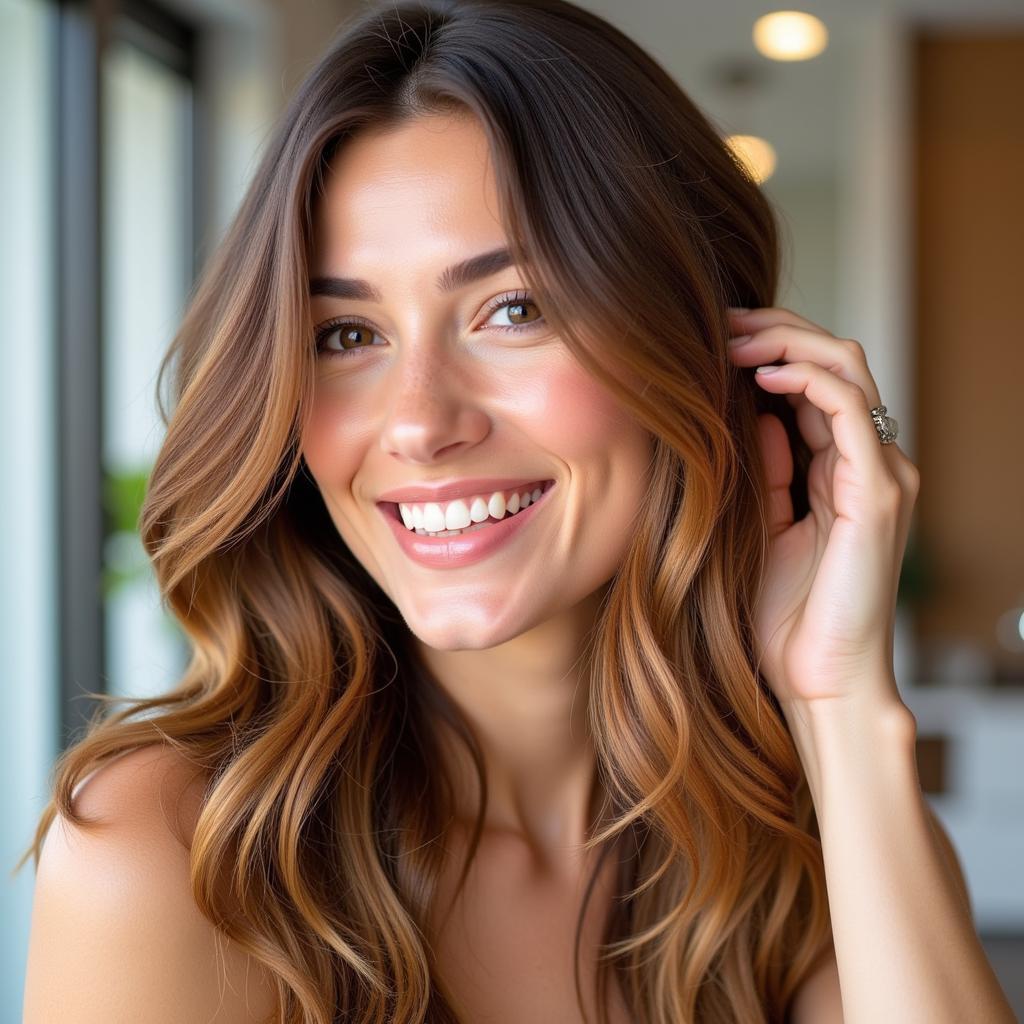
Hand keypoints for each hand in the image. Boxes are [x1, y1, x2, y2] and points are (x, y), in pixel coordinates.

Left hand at [726, 307, 919, 712]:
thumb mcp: (763, 525)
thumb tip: (755, 415)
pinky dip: (807, 378)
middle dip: (776, 330)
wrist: (817, 681)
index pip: (814, 382)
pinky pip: (850, 409)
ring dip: (787, 340)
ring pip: (848, 369)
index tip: (710, 338)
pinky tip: (761, 372)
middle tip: (718, 321)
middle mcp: (869, 463)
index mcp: (841, 470)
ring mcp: (881, 474)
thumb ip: (768, 470)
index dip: (767, 349)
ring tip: (732, 336)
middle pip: (834, 361)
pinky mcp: (879, 492)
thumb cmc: (784, 617)